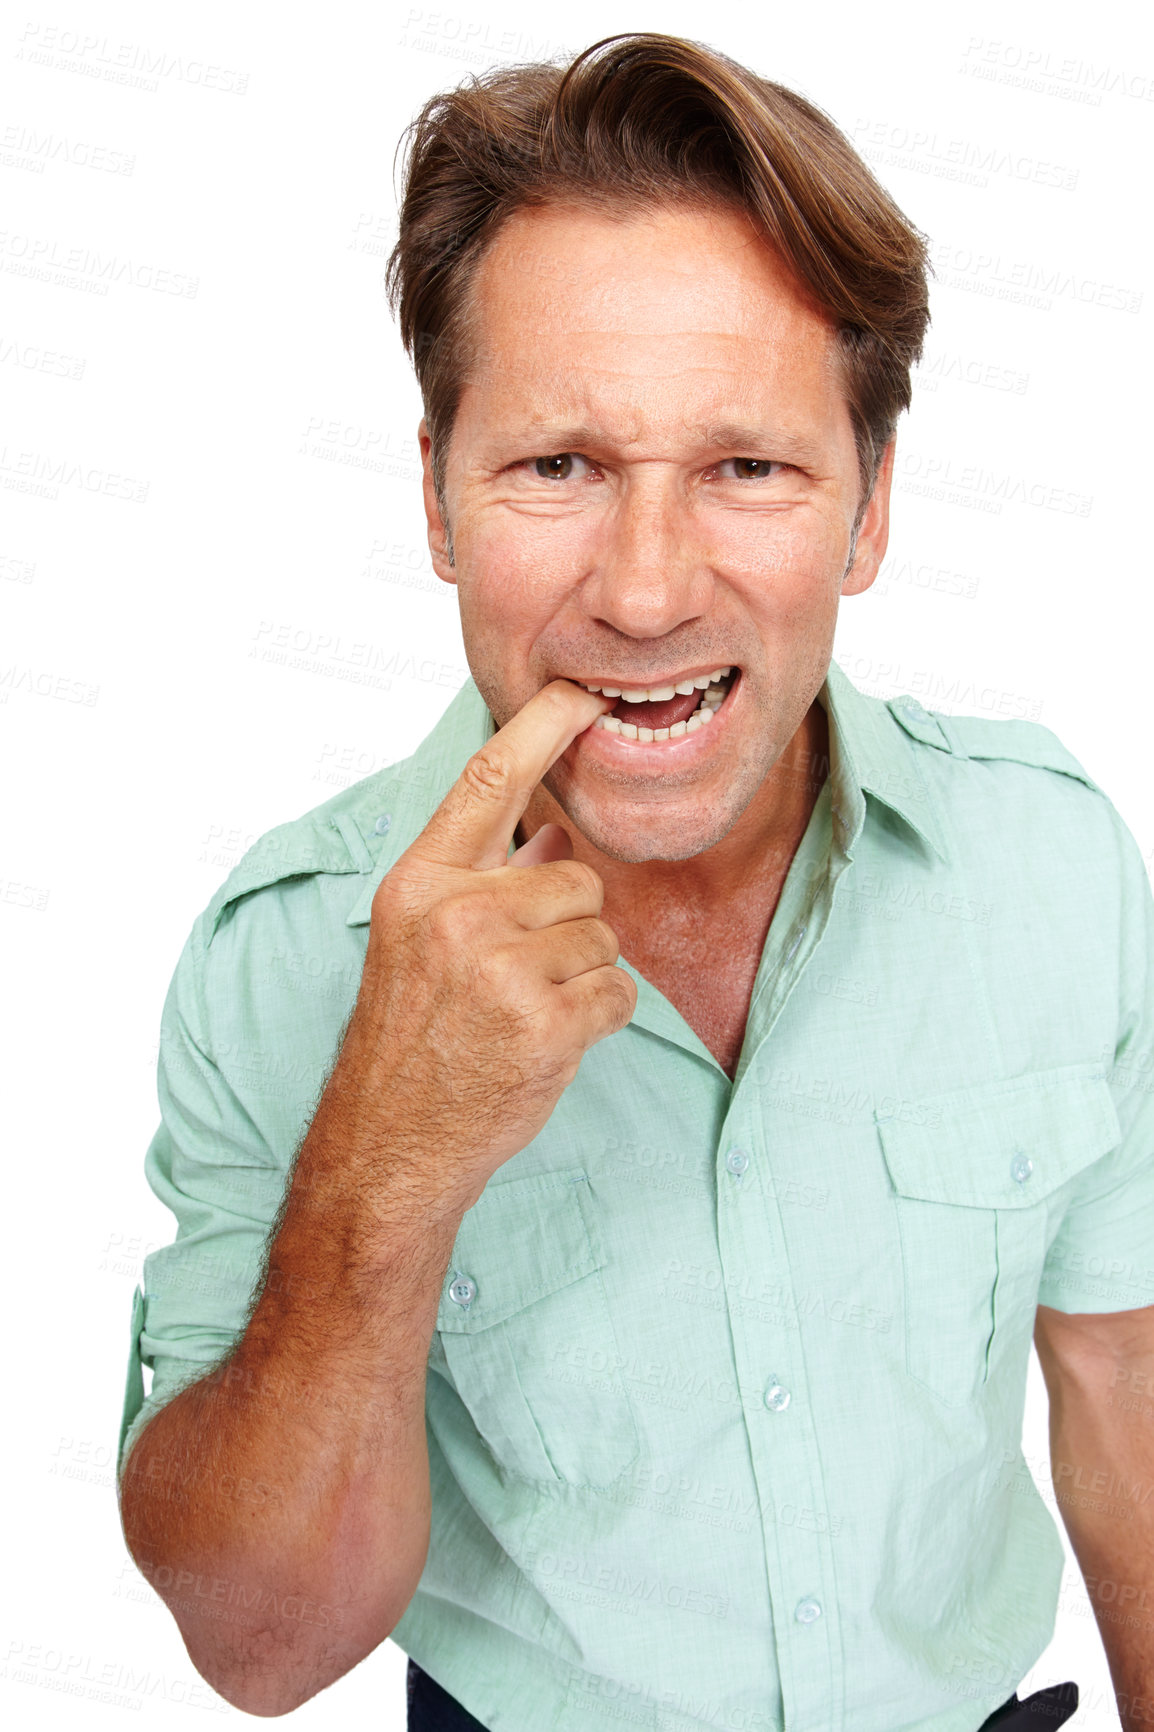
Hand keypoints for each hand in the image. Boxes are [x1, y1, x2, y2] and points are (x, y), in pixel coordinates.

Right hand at [347, 680, 636, 1209]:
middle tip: (519, 977)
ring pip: (603, 936)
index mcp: (420, 881)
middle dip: (569, 925)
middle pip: (577, 879)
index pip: (489, 779)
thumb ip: (490, 877)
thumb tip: (562, 829)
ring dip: (584, 976)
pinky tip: (550, 1042)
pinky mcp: (542, 1023)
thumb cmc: (413, 1038)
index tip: (584, 692)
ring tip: (526, 1012)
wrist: (390, 1142)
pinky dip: (600, 1019)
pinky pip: (619, 991)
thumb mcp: (424, 940)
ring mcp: (499, 968)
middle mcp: (456, 913)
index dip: (544, 726)